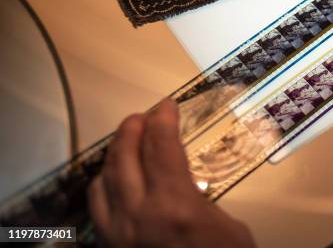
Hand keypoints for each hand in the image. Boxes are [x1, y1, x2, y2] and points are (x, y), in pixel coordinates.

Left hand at [88, 99, 255, 247]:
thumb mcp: (229, 229)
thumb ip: (202, 200)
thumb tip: (188, 184)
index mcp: (177, 204)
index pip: (161, 145)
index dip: (163, 118)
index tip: (167, 105)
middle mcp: (140, 213)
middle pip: (126, 155)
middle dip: (134, 127)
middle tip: (144, 116)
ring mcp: (119, 232)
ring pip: (105, 177)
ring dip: (117, 151)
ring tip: (128, 139)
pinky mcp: (111, 246)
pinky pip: (97, 205)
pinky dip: (103, 182)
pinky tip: (114, 177)